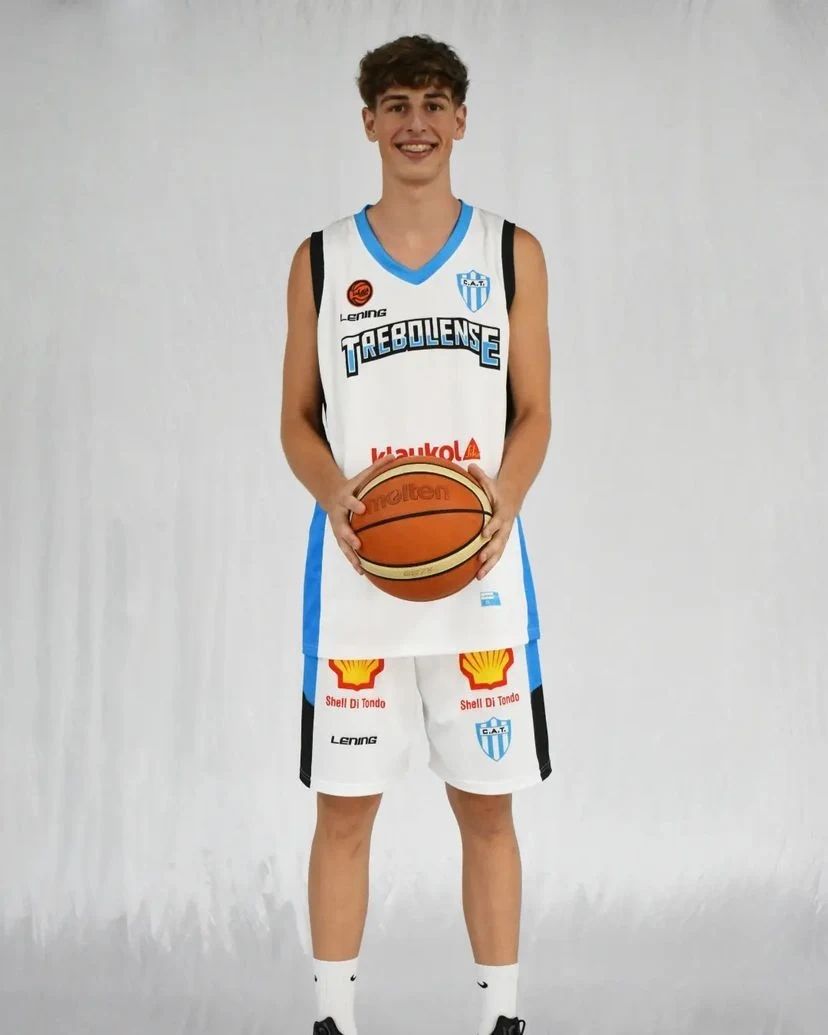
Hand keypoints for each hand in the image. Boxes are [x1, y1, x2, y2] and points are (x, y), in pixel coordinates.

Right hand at [323, 453, 395, 575]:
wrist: (330, 495)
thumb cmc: (353, 486)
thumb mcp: (362, 475)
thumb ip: (377, 467)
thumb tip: (396, 455)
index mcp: (345, 498)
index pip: (349, 500)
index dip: (354, 504)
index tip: (363, 507)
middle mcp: (339, 515)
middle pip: (341, 527)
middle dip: (348, 535)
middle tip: (358, 543)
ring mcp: (337, 528)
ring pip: (342, 544)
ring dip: (350, 555)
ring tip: (360, 567)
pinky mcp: (339, 537)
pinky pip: (346, 551)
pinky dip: (354, 561)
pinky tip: (363, 573)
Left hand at [467, 463, 519, 579]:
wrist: (512, 498)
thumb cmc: (496, 491)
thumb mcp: (490, 482)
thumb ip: (480, 477)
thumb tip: (470, 466)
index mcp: (502, 512)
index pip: (497, 521)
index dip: (492, 527)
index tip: (483, 534)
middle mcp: (504, 526)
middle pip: (499, 541)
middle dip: (490, 551)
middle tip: (480, 559)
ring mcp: (503, 536)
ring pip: (498, 552)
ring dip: (489, 564)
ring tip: (479, 575)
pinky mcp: (500, 542)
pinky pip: (495, 555)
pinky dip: (487, 565)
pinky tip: (476, 575)